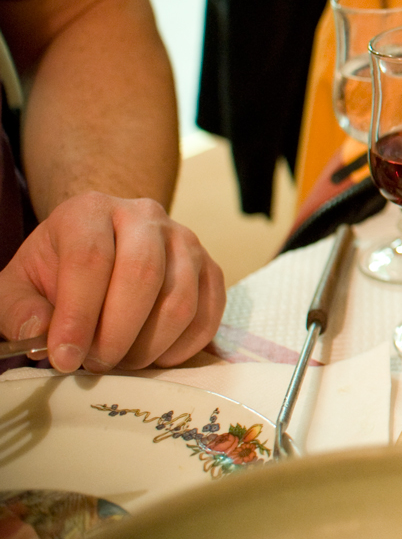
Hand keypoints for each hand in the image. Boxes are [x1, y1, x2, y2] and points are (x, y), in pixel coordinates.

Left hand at [0, 193, 224, 372]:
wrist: (103, 244)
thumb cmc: (58, 268)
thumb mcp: (20, 284)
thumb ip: (19, 309)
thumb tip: (40, 332)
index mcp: (91, 210)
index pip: (89, 259)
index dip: (78, 315)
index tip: (65, 358)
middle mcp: (145, 215)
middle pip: (143, 274)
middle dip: (118, 333)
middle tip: (96, 364)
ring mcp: (185, 239)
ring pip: (180, 299)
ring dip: (150, 345)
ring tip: (121, 361)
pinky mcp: (210, 266)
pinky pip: (208, 314)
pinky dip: (182, 347)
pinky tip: (153, 357)